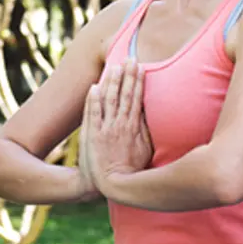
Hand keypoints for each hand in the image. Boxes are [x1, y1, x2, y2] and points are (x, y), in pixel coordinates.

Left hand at [80, 59, 152, 193]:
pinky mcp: (92, 134)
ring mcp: (105, 128)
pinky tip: (94, 86)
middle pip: (125, 94)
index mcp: (134, 127)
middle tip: (130, 58)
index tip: (141, 67)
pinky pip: (93, 113)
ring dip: (112, 82)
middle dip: (128, 75)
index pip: (137, 98)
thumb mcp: (147, 150)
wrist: (110, 185)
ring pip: (110, 99)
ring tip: (115, 66)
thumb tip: (149, 113)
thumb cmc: (131, 169)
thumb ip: (148, 131)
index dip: (138, 81)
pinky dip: (93, 99)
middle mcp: (120, 124)